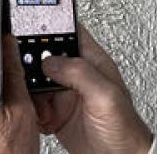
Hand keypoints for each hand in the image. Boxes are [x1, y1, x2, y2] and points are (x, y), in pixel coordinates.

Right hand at [33, 26, 151, 153]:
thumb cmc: (125, 130)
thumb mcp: (106, 95)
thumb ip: (80, 73)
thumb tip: (52, 60)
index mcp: (92, 62)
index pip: (70, 32)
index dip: (52, 26)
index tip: (32, 27)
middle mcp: (76, 75)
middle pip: (45, 55)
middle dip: (33, 64)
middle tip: (31, 76)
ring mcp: (64, 93)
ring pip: (35, 80)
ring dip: (31, 91)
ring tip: (39, 104)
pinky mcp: (55, 112)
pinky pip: (34, 103)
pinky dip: (33, 110)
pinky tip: (42, 117)